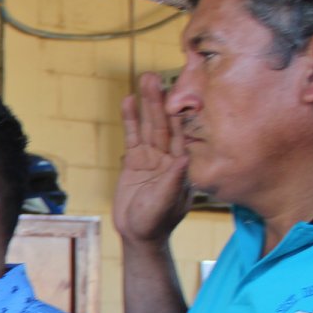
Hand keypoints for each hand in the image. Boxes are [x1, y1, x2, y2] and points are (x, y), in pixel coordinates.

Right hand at [114, 72, 190, 246]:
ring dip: (146, 104)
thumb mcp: (166, 204)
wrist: (139, 234)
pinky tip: (128, 101)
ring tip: (144, 80)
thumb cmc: (157, 223)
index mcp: (181, 165)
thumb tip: (183, 158)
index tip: (177, 92)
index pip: (180, 134)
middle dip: (159, 101)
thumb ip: (174, 181)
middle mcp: (167, 157)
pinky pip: (133, 136)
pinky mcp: (134, 161)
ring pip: (148, 126)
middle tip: (153, 77)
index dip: (178, 113)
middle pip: (163, 124)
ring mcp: (151, 157)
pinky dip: (131, 120)